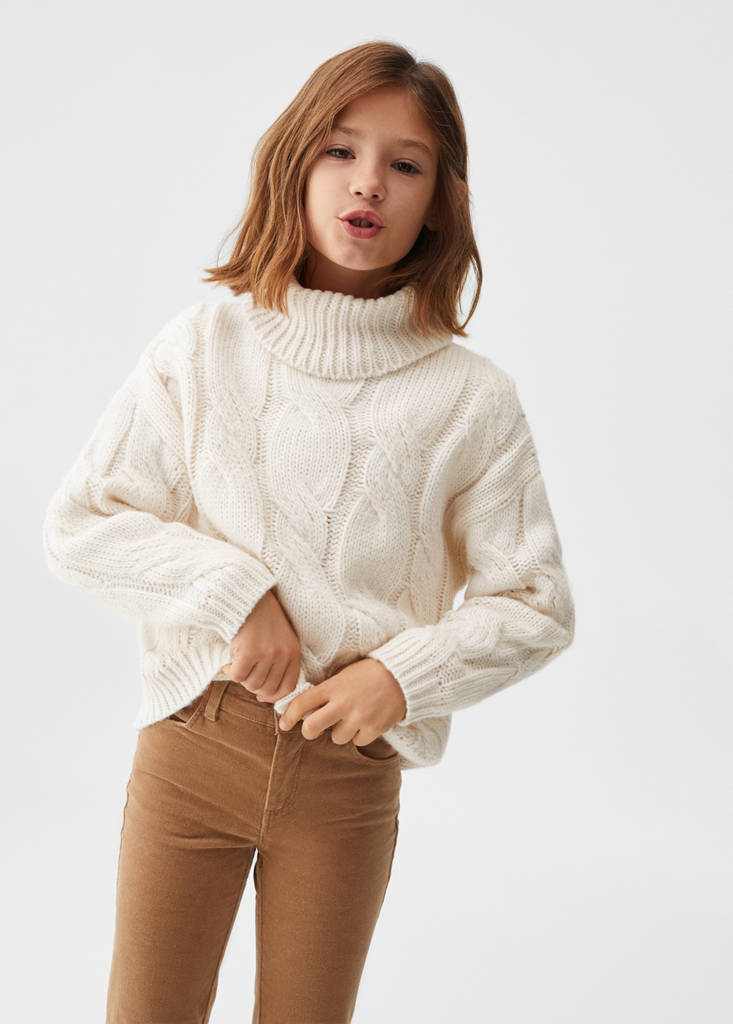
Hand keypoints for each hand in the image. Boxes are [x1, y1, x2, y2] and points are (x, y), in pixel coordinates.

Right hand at [221, 588, 301, 702]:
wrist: (248, 595)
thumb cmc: (261, 617)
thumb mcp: (280, 637)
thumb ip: (278, 661)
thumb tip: (264, 695)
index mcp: (294, 652)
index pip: (288, 687)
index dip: (273, 696)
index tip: (261, 696)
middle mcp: (283, 654)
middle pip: (267, 689)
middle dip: (253, 686)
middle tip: (244, 674)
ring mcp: (267, 653)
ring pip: (251, 684)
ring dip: (241, 678)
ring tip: (236, 664)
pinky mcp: (249, 652)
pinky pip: (237, 676)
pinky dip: (230, 671)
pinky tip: (228, 662)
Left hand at [278, 658, 406, 745]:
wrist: (402, 675)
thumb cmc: (369, 673)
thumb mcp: (343, 675)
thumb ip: (326, 689)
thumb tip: (305, 707)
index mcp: (333, 687)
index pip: (302, 703)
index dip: (289, 715)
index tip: (284, 724)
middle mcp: (343, 703)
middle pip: (312, 728)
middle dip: (309, 731)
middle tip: (312, 729)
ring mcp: (359, 717)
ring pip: (336, 738)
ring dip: (340, 731)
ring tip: (351, 718)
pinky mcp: (374, 728)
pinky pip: (357, 741)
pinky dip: (360, 734)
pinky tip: (366, 721)